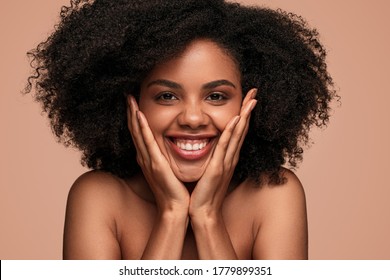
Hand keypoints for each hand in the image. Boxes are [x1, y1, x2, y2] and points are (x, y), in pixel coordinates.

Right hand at [127, 95, 189, 214]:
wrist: (175, 208)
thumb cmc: (174, 190)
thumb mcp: (167, 170)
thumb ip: (164, 158)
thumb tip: (168, 148)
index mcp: (148, 158)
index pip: (140, 134)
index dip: (135, 118)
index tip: (133, 103)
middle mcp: (144, 158)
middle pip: (135, 130)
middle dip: (130, 112)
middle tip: (128, 96)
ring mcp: (148, 160)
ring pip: (138, 133)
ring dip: (133, 115)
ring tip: (130, 100)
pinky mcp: (155, 164)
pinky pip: (147, 142)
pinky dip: (142, 128)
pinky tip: (139, 115)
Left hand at [189, 88, 257, 219]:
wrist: (202, 211)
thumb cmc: (203, 191)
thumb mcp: (209, 169)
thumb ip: (211, 156)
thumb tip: (206, 143)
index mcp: (227, 157)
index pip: (237, 131)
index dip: (243, 114)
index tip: (247, 98)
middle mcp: (230, 157)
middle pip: (242, 129)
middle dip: (248, 110)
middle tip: (255, 92)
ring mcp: (226, 162)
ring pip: (237, 135)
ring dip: (244, 116)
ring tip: (251, 100)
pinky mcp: (217, 168)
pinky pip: (225, 147)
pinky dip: (232, 133)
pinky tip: (236, 120)